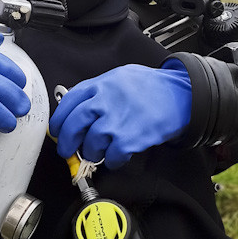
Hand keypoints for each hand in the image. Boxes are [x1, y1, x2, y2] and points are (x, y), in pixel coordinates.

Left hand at [48, 61, 191, 168]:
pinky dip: (112, 161)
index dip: (58, 121)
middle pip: (73, 126)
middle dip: (66, 142)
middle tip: (67, 150)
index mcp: (100, 85)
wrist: (180, 96)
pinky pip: (111, 157)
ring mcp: (115, 121)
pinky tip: (117, 156)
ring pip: (90, 145)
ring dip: (92, 153)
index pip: (68, 103)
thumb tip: (78, 108)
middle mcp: (104, 101)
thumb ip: (98, 90)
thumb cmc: (151, 87)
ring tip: (99, 151)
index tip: (57, 131)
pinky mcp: (128, 139)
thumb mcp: (120, 77)